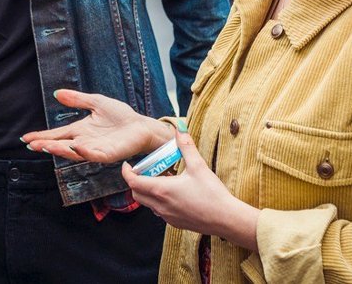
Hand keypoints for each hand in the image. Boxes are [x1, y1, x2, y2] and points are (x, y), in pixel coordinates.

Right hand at [20, 89, 172, 161]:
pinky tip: (76, 146)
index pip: (57, 135)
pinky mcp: (109, 154)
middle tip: (32, 145)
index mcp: (80, 131)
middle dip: (46, 145)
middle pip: (62, 145)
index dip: (42, 136)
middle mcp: (84, 142)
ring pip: (74, 152)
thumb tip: (57, 93)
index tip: (26, 138)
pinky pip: (94, 155)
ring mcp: (96, 149)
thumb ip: (77, 99)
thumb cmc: (120, 116)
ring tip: (46, 146)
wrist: (141, 125)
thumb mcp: (96, 102)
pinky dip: (85, 152)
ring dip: (60, 150)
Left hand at [123, 132, 259, 249]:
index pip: (133, 182)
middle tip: (144, 169)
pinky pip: (159, 211)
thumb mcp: (198, 166)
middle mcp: (160, 205)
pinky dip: (158, 200)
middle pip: (137, 194)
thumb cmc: (212, 193)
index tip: (126, 164)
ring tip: (160, 178)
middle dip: (135, 181)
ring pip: (147, 204)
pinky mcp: (175, 223)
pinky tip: (172, 192)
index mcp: (162, 190)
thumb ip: (186, 146)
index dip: (126, 173)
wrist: (226, 219)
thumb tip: (180, 128)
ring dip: (147, 191)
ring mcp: (167, 216)